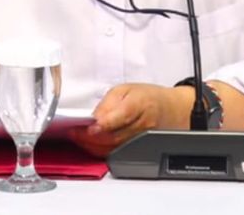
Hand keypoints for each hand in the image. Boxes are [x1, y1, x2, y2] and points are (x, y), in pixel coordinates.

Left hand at [69, 83, 192, 157]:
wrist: (170, 111)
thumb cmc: (148, 98)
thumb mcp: (126, 89)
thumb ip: (108, 103)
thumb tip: (93, 117)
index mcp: (139, 104)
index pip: (117, 118)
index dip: (99, 125)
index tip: (83, 126)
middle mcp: (141, 126)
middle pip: (112, 137)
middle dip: (89, 137)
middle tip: (73, 132)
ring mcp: (140, 141)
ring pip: (112, 149)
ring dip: (91, 145)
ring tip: (78, 137)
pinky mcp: (137, 150)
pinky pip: (115, 154)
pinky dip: (100, 151)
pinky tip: (90, 144)